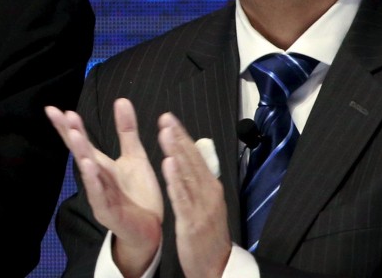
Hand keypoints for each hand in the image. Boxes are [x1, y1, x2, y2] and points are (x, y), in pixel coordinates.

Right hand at [46, 99, 162, 277]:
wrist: (151, 230)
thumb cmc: (139, 194)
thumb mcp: (135, 156)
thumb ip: (126, 130)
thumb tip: (121, 99)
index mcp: (100, 164)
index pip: (81, 141)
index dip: (68, 126)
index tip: (54, 108)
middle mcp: (95, 177)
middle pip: (80, 152)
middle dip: (70, 133)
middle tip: (59, 114)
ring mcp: (99, 195)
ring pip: (87, 171)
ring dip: (81, 153)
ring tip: (75, 134)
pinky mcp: (107, 212)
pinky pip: (98, 194)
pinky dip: (92, 180)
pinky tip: (87, 165)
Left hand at [158, 112, 231, 277]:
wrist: (216, 266)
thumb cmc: (209, 234)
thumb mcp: (207, 203)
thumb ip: (199, 180)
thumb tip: (193, 156)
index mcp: (211, 187)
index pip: (195, 156)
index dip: (182, 136)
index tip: (169, 119)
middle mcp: (208, 193)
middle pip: (192, 161)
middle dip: (178, 138)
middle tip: (166, 118)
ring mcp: (202, 207)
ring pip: (187, 175)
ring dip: (176, 152)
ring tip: (165, 133)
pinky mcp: (192, 221)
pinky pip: (182, 198)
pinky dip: (176, 180)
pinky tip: (168, 164)